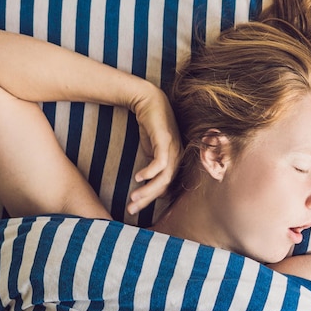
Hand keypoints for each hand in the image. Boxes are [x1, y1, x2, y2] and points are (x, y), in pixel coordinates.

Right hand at [126, 84, 181, 214]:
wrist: (148, 100)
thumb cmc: (150, 126)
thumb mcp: (151, 149)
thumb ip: (153, 165)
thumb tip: (148, 183)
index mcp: (175, 161)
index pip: (166, 186)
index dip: (151, 198)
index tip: (136, 208)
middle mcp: (178, 156)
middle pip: (165, 185)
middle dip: (148, 199)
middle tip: (132, 210)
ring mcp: (174, 148)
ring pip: (164, 176)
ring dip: (148, 189)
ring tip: (133, 199)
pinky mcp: (166, 140)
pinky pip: (161, 161)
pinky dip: (150, 172)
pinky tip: (138, 178)